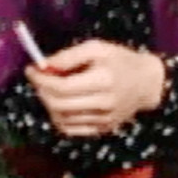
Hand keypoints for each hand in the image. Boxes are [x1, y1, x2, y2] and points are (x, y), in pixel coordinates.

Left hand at [24, 39, 164, 137]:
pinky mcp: (102, 129)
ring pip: (61, 119)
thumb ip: (69, 56)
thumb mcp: (97, 48)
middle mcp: (103, 104)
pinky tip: (61, 104)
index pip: (62, 87)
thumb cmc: (120, 60)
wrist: (147, 83)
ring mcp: (103, 120)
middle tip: (38, 79)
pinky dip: (58, 118)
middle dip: (41, 91)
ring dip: (48, 104)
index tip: (31, 70)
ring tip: (51, 90)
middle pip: (58, 105)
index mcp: (103, 80)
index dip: (41, 80)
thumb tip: (43, 65)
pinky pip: (71, 129)